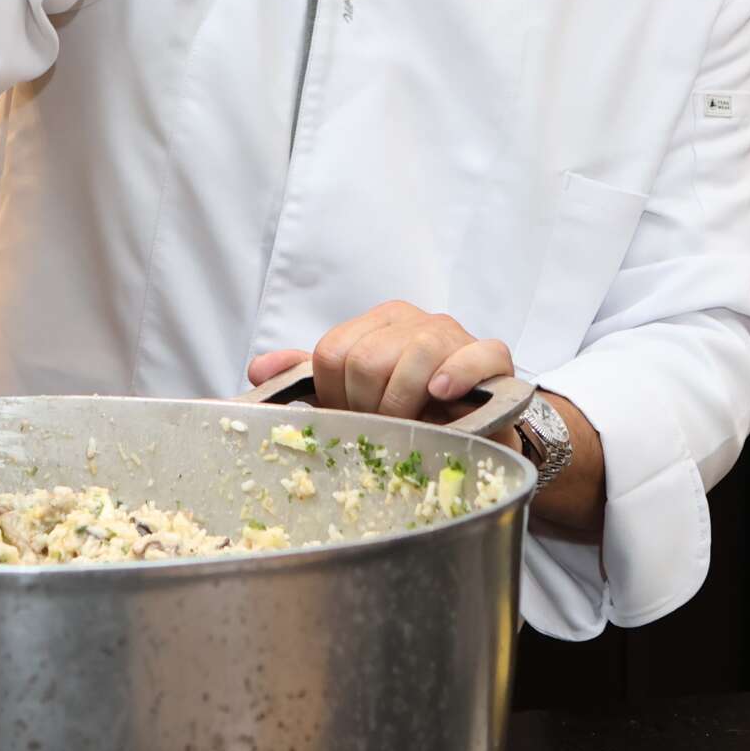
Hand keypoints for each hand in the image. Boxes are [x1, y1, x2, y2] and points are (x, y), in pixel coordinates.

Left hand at [247, 300, 511, 420]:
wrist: (474, 429)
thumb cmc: (410, 412)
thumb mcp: (353, 397)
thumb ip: (307, 380)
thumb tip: (257, 369)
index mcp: (375, 324)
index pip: (333, 353)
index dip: (338, 397)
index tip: (356, 419)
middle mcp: (412, 321)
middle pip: (370, 358)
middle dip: (371, 407)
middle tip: (386, 429)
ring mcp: (454, 335)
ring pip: (418, 354)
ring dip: (407, 403)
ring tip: (413, 426)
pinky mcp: (492, 356)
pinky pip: (476, 355)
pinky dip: (457, 375)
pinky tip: (441, 395)